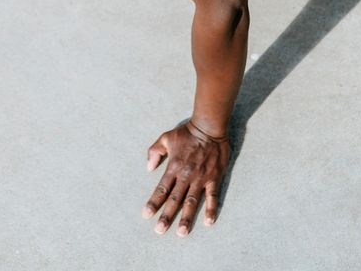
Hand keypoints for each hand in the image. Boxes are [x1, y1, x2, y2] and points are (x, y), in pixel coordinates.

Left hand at [142, 120, 230, 235]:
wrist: (209, 127)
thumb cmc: (187, 133)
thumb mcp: (165, 138)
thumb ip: (154, 152)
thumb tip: (148, 168)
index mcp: (173, 167)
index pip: (161, 189)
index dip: (153, 203)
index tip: (146, 215)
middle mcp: (186, 175)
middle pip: (174, 200)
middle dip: (166, 216)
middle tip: (159, 230)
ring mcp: (201, 178)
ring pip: (192, 202)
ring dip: (186, 218)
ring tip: (181, 233)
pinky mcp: (214, 178)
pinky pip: (213, 196)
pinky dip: (211, 209)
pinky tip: (208, 222)